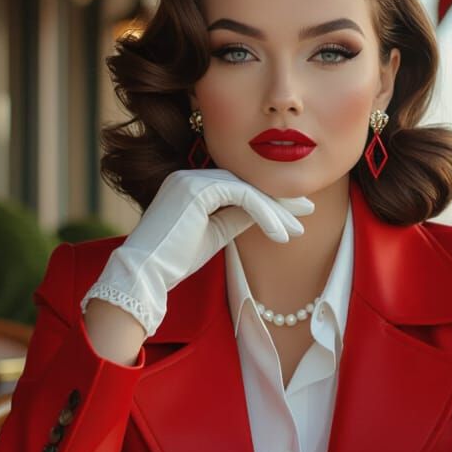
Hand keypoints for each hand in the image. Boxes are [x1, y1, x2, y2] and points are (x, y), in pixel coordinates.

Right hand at [82, 170, 312, 337]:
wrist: (144, 276)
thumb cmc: (174, 261)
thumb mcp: (215, 234)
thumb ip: (237, 217)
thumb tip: (266, 211)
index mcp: (191, 184)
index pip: (238, 185)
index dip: (268, 199)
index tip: (294, 213)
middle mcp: (190, 176)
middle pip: (245, 182)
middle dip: (278, 198)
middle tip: (308, 210)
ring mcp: (191, 179)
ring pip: (247, 188)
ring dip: (276, 210)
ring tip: (297, 230)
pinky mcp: (197, 190)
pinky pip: (242, 196)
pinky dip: (264, 214)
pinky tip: (280, 234)